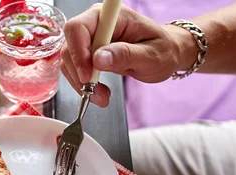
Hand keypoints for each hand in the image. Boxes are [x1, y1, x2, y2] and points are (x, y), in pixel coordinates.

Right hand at [61, 4, 192, 106]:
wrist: (166, 54)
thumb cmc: (163, 50)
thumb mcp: (150, 55)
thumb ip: (125, 55)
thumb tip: (98, 59)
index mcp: (111, 17)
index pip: (79, 28)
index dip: (78, 53)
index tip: (88, 77)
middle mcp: (96, 24)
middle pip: (69, 45)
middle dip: (79, 73)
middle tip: (95, 93)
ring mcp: (91, 39)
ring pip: (69, 61)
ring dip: (80, 83)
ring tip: (100, 96)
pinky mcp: (89, 53)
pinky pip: (75, 69)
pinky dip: (83, 85)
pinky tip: (98, 92)